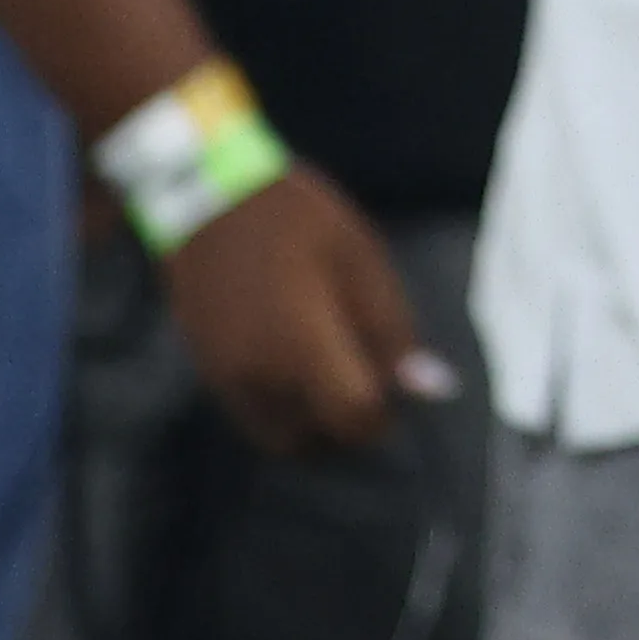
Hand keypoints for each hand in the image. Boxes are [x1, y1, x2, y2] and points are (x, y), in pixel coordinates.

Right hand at [162, 163, 441, 460]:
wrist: (208, 197)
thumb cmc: (296, 220)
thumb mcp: (360, 260)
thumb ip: (393, 331)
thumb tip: (431, 388)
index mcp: (301, 347)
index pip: (353, 420)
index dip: (383, 414)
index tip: (396, 385)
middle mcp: (259, 377)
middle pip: (316, 442)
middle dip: (349, 424)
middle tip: (369, 377)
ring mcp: (228, 380)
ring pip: (282, 438)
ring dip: (316, 424)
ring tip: (338, 371)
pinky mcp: (211, 373)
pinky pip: (256, 417)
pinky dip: (286, 411)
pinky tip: (304, 367)